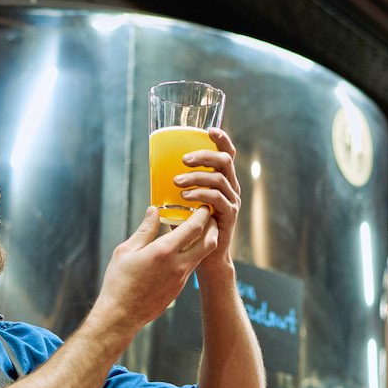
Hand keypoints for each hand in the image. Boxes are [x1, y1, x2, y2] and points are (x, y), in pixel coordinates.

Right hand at [89, 205, 217, 342]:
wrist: (122, 315)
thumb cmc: (119, 281)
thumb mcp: (126, 251)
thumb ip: (144, 230)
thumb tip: (154, 211)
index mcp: (164, 251)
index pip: (194, 227)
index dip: (202, 213)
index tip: (202, 204)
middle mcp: (178, 265)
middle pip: (209, 242)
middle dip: (212, 226)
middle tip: (208, 216)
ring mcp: (181, 278)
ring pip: (202, 255)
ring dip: (204, 241)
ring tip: (196, 230)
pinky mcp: (179, 288)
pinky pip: (191, 266)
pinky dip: (193, 254)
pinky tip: (182, 249)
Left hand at [174, 128, 240, 267]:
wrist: (206, 258)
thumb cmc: (192, 228)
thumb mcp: (183, 202)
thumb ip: (176, 186)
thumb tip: (154, 170)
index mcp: (223, 179)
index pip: (227, 153)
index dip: (221, 139)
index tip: (208, 130)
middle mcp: (231, 187)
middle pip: (225, 161)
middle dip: (204, 156)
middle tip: (183, 159)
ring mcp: (232, 201)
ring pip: (220, 179)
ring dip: (197, 176)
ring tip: (177, 181)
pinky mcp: (229, 216)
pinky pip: (217, 199)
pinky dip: (200, 194)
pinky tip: (185, 196)